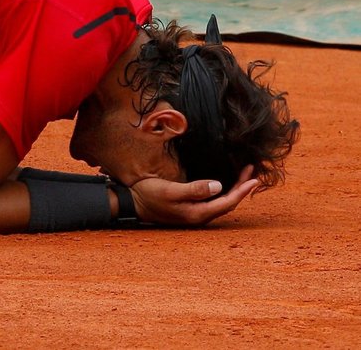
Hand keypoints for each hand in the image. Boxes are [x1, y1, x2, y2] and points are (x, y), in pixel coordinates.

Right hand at [130, 165, 259, 226]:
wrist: (133, 203)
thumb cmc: (149, 194)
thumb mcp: (170, 190)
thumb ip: (194, 189)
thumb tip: (219, 186)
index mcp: (197, 213)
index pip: (227, 203)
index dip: (242, 191)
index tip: (254, 178)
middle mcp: (199, 216)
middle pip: (228, 203)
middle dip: (242, 188)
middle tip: (251, 171)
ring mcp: (195, 213)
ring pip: (222, 203)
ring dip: (234, 189)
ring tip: (243, 175)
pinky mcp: (190, 208)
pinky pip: (214, 201)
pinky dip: (224, 191)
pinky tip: (224, 183)